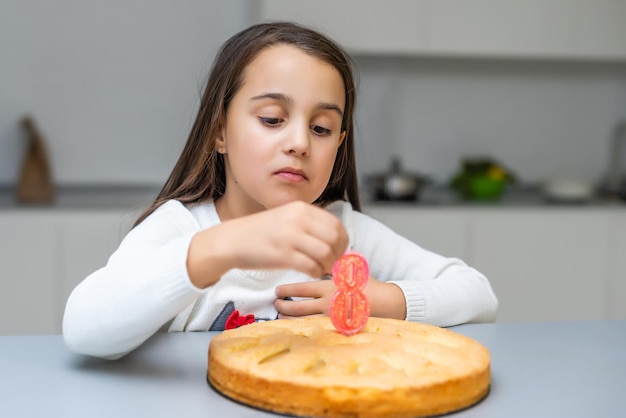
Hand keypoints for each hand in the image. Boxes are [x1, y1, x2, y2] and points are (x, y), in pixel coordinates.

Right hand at [187, 201, 348, 287]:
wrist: (232, 241)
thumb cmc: (262, 232)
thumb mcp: (287, 217)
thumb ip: (310, 224)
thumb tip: (336, 239)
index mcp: (301, 208)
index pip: (336, 225)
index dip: (342, 242)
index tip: (338, 251)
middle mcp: (298, 219)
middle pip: (335, 239)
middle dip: (338, 255)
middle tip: (331, 263)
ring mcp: (290, 236)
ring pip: (326, 254)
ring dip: (327, 265)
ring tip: (319, 268)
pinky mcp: (282, 255)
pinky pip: (311, 266)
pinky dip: (315, 272)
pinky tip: (309, 272)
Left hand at [274, 276, 406, 319]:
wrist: (386, 303)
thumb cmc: (368, 286)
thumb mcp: (349, 271)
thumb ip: (333, 268)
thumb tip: (318, 258)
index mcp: (329, 287)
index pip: (302, 288)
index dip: (287, 289)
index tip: (277, 290)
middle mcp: (328, 303)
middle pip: (298, 307)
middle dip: (283, 305)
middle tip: (275, 303)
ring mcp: (332, 318)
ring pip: (304, 321)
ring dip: (289, 318)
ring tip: (280, 315)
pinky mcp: (337, 328)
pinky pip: (315, 330)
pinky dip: (302, 328)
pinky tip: (295, 327)